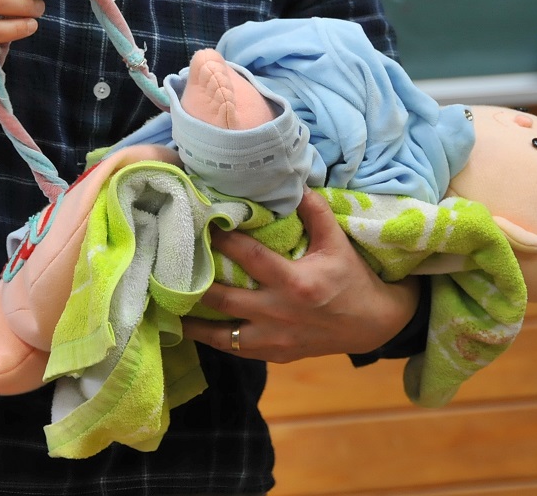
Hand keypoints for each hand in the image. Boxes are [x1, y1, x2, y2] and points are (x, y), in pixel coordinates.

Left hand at [182, 188, 420, 362]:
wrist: (373, 324)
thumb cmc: (353, 279)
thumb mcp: (338, 243)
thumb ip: (315, 212)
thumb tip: (293, 183)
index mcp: (296, 283)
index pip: (249, 258)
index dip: (222, 240)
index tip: (199, 222)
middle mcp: (280, 313)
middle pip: (223, 298)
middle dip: (193, 281)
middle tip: (164, 264)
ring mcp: (274, 338)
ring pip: (220, 332)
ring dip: (191, 318)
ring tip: (163, 301)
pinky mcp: (273, 354)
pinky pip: (232, 348)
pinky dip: (209, 337)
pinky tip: (186, 325)